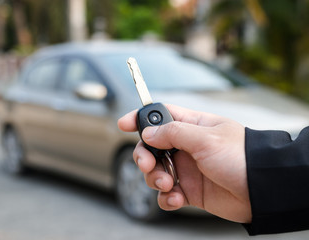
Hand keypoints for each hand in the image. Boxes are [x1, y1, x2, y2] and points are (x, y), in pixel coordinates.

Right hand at [117, 104, 250, 222]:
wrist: (262, 190)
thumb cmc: (240, 156)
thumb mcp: (205, 138)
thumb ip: (173, 133)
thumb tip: (148, 133)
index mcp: (192, 127)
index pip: (161, 116)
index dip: (140, 118)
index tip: (123, 124)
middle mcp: (186, 147)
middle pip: (151, 147)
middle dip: (143, 156)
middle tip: (147, 164)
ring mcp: (187, 169)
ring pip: (156, 172)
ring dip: (154, 179)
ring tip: (167, 185)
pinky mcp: (190, 191)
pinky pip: (167, 194)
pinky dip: (165, 198)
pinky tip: (175, 199)